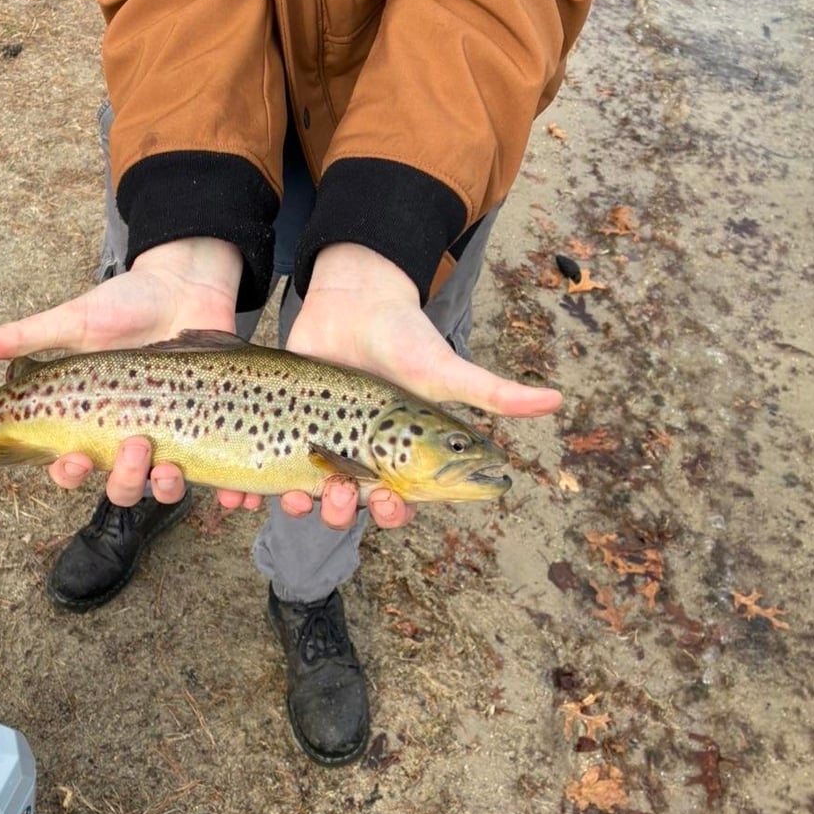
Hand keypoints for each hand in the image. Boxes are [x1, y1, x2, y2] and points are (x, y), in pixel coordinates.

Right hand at [0, 238, 263, 509]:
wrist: (186, 284)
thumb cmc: (126, 303)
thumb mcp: (73, 320)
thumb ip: (21, 338)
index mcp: (92, 420)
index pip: (71, 467)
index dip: (69, 475)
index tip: (74, 460)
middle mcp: (129, 435)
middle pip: (119, 487)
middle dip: (123, 480)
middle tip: (136, 443)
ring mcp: (170, 435)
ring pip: (161, 489)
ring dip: (163, 489)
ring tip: (171, 466)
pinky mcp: (210, 429)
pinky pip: (215, 473)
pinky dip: (225, 493)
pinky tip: (233, 496)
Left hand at [282, 243, 562, 529]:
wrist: (352, 299)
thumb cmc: (405, 336)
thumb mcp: (445, 370)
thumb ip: (493, 392)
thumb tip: (558, 399)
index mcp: (401, 454)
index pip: (400, 502)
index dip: (394, 513)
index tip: (388, 503)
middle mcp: (361, 456)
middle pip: (352, 506)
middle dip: (343, 512)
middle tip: (338, 494)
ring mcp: (324, 444)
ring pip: (312, 495)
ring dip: (306, 507)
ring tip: (298, 496)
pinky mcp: (290, 427)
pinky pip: (276, 469)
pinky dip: (265, 490)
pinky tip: (256, 495)